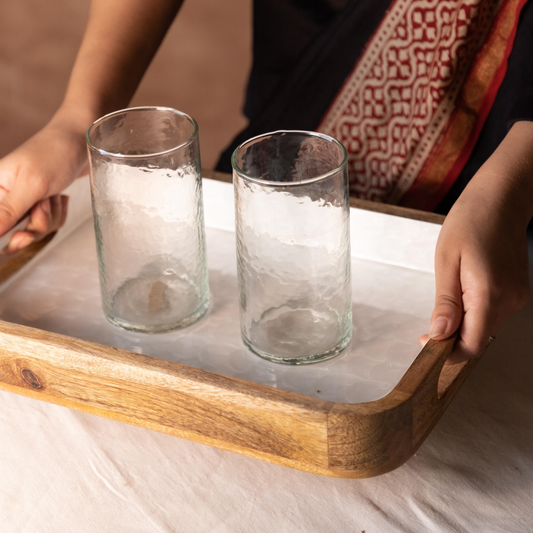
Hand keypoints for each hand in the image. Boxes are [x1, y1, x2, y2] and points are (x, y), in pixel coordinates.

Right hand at [0, 114, 87, 252]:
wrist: (81, 141)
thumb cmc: (54, 154)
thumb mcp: (30, 184)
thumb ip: (7, 211)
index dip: (9, 238)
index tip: (23, 236)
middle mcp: (4, 198)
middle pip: (14, 235)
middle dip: (36, 224)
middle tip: (44, 203)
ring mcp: (22, 203)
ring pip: (35, 231)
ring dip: (51, 217)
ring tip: (53, 194)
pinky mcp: (38, 206)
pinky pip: (48, 226)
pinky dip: (58, 215)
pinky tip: (59, 197)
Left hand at [419, 122, 532, 363]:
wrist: (501, 199)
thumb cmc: (469, 222)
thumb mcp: (446, 261)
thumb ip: (445, 302)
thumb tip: (439, 335)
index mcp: (488, 294)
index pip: (472, 345)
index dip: (448, 353)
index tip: (426, 345)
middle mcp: (509, 300)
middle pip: (479, 339)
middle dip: (452, 341)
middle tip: (427, 330)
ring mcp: (517, 296)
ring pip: (486, 328)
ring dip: (462, 327)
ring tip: (444, 307)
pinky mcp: (517, 291)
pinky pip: (492, 314)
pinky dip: (474, 314)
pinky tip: (461, 297)